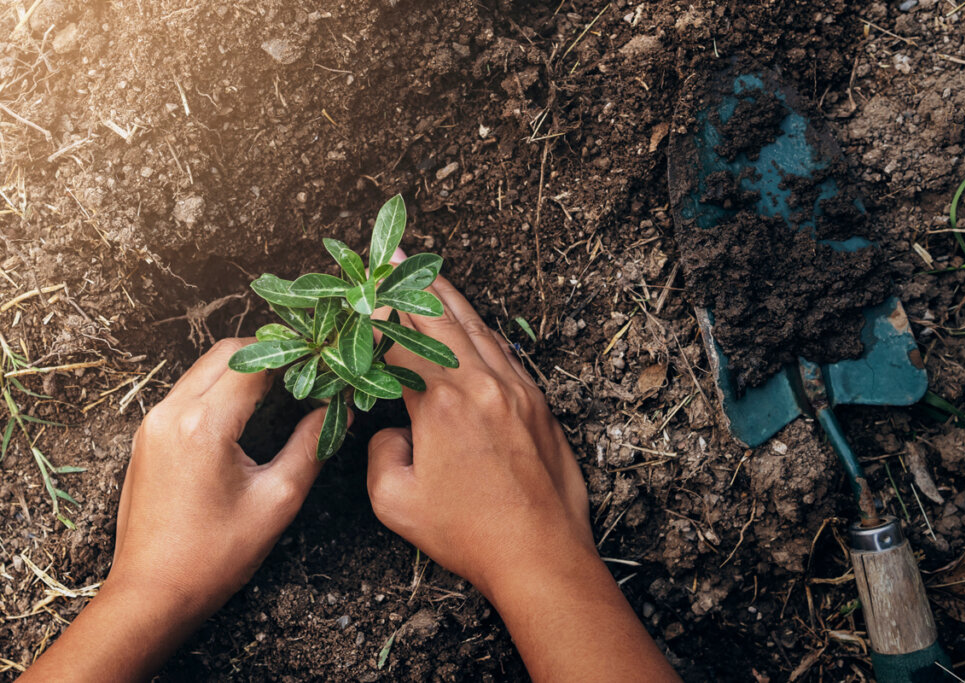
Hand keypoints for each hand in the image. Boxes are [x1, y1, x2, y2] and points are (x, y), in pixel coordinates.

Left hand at [110, 337, 336, 612]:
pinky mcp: (147, 437)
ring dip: (244, 369)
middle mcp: (171, 412)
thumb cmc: (215, 556)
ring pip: (204, 368)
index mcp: (204, 425)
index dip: (295, 356)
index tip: (324, 362)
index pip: (255, 361)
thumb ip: (312, 446)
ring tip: (283, 388)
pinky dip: (220, 388)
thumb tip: (338, 411)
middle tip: (307, 370)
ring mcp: (153, 423)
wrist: (151, 594)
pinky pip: (188, 391)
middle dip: (270, 353)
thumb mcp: (278, 499)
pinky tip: (248, 410)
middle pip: (226, 352)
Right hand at [366, 277, 593, 596]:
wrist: (541, 553)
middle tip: (393, 256)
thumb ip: (380, 454)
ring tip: (428, 273)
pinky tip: (472, 325)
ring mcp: (517, 390)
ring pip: (477, 329)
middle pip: (442, 319)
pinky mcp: (539, 404)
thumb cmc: (470, 534)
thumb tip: (392, 431)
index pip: (401, 343)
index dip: (378, 317)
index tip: (361, 295)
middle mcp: (483, 384)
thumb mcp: (396, 502)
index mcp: (442, 404)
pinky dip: (481, 331)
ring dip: (449, 299)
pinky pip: (505, 352)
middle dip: (412, 284)